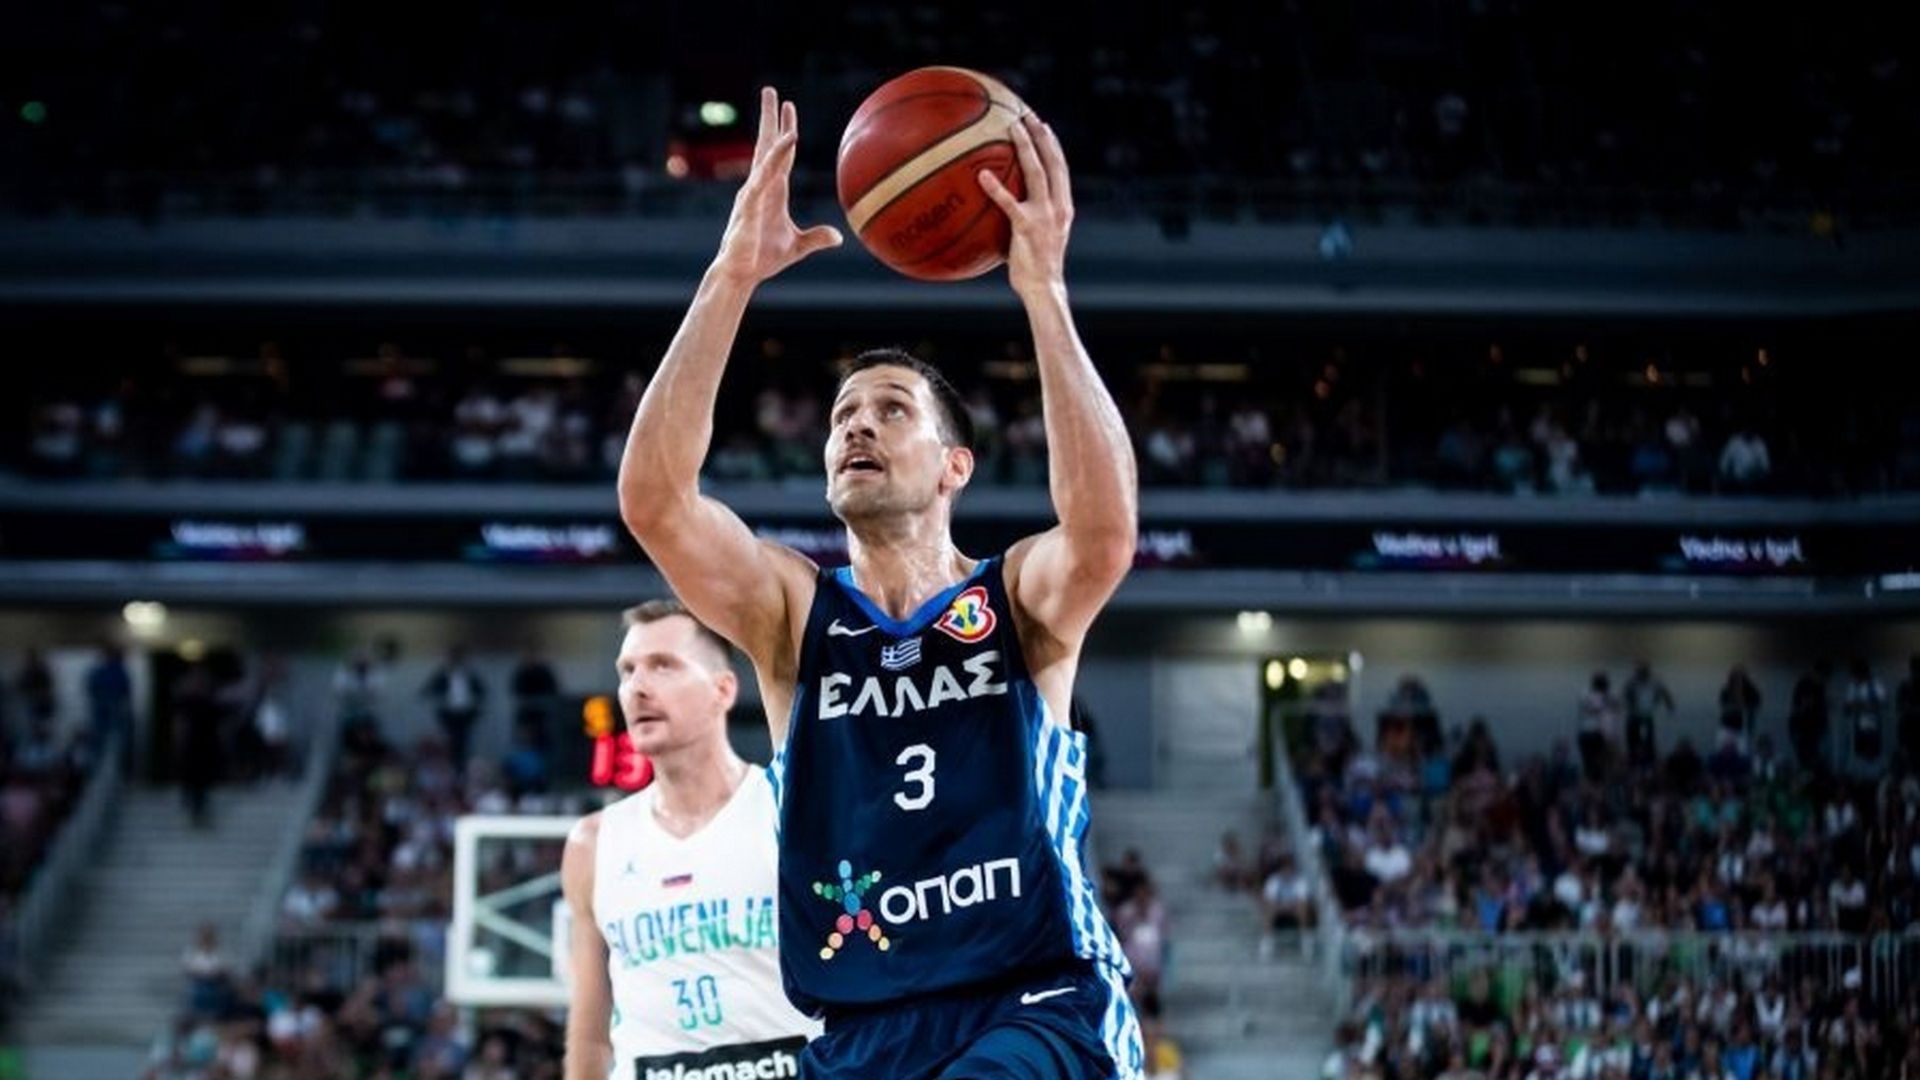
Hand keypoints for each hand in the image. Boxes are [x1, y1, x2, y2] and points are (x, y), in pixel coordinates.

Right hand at [713, 87, 842, 285]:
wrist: (741, 274)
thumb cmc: (763, 258)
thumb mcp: (797, 245)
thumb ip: (817, 238)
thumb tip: (838, 236)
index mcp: (774, 190)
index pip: (781, 154)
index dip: (785, 130)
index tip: (789, 106)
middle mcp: (761, 187)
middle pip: (766, 146)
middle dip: (769, 118)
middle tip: (770, 90)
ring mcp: (752, 196)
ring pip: (765, 162)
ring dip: (774, 141)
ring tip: (784, 118)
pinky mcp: (746, 210)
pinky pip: (758, 186)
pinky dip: (767, 171)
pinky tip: (771, 162)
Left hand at [978, 113, 1072, 299]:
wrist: (1044, 288)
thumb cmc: (1035, 269)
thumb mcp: (1038, 238)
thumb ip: (1028, 218)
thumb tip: (1005, 208)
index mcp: (1063, 207)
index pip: (1060, 168)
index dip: (1052, 145)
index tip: (1043, 125)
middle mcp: (1058, 206)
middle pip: (1053, 162)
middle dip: (1042, 135)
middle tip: (1027, 115)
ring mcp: (1045, 215)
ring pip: (1036, 172)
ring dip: (1025, 146)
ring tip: (1011, 126)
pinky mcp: (1027, 226)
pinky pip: (1009, 202)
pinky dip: (996, 187)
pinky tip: (981, 175)